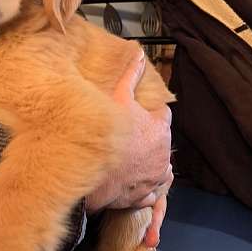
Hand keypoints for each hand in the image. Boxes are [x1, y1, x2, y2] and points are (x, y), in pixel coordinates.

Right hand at [86, 49, 172, 241]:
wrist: (88, 171)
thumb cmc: (104, 133)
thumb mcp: (116, 97)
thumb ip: (130, 75)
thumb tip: (139, 53)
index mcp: (160, 130)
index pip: (163, 115)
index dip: (149, 113)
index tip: (136, 113)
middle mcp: (163, 155)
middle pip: (161, 143)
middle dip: (149, 139)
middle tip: (129, 136)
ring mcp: (154, 178)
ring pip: (159, 169)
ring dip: (150, 164)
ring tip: (132, 160)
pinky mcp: (143, 197)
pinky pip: (150, 193)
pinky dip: (144, 187)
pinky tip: (133, 182)